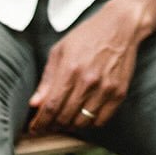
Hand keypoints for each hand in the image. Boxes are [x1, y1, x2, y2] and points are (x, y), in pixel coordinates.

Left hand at [28, 0, 149, 134]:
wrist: (121, 25)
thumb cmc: (87, 36)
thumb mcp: (60, 51)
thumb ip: (47, 80)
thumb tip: (35, 104)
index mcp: (70, 70)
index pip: (51, 107)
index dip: (40, 122)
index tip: (34, 128)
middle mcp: (88, 81)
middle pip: (64, 117)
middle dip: (52, 125)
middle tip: (47, 125)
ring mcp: (105, 88)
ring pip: (82, 122)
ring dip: (70, 126)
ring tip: (64, 120)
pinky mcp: (119, 93)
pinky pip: (101, 120)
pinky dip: (89, 124)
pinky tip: (83, 116)